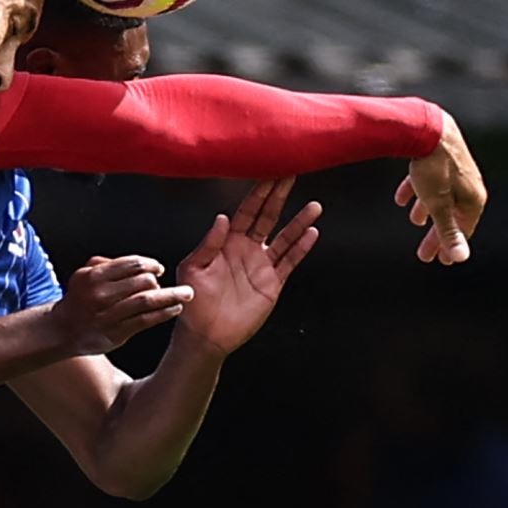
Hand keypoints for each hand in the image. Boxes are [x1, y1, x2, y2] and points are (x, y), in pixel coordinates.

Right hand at [47, 255, 194, 355]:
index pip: (131, 264)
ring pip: (147, 301)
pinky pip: (146, 320)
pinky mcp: (116, 332)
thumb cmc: (80, 299)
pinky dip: (164, 313)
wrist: (63, 330)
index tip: (158, 268)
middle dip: (159, 281)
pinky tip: (174, 309)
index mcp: (94, 276)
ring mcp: (109, 315)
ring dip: (171, 296)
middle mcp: (101, 294)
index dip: (150, 264)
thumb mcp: (84, 274)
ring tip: (185, 295)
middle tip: (167, 283)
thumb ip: (107, 263)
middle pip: (142, 281)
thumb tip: (139, 263)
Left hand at [176, 178, 320, 354]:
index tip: (270, 173)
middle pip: (268, 217)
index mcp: (228, 240)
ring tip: (314, 206)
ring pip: (285, 237)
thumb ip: (208, 243)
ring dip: (299, 221)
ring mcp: (262, 264)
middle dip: (280, 196)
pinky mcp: (272, 282)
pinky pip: (289, 261)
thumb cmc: (193, 300)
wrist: (205, 334)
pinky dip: (301, 247)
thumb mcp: (193, 268)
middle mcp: (247, 248)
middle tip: (292, 175)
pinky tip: (312, 233)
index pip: (247, 211)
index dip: (259, 193)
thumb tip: (222, 217)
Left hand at [395, 110, 485, 264]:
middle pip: (451, 215)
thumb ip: (448, 231)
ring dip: (427, 211)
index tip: (439, 260)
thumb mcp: (438, 204)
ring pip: (440, 197)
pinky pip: (429, 179)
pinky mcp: (439, 156)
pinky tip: (401, 198)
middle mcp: (468, 184)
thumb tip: (460, 258)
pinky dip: (416, 190)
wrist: (427, 126)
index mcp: (474, 197)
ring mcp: (455, 169)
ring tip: (415, 221)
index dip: (449, 247)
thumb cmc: (434, 167)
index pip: (463, 230)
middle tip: (424, 253)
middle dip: (436, 234)